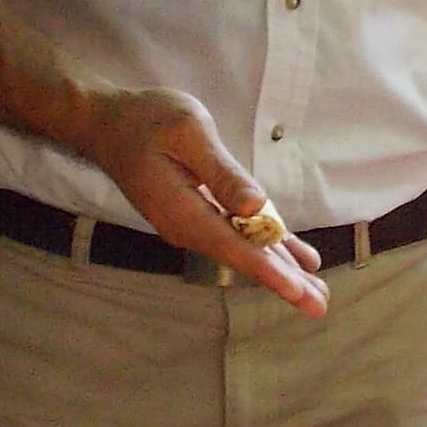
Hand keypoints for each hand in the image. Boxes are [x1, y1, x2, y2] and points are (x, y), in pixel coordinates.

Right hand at [70, 87, 327, 313]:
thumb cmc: (147, 119)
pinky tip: (291, 259)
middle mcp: (187, 226)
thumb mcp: (188, 131)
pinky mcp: (196, 215)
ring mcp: (190, 224)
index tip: (297, 292)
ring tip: (314, 292)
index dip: (268, 270)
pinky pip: (234, 236)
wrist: (107, 125)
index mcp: (184, 209)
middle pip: (240, 258)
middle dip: (281, 282)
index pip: (233, 246)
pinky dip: (263, 248)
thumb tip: (254, 208)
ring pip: (240, 251)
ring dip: (278, 270)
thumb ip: (222, 172)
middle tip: (319, 306)